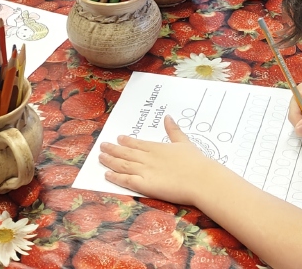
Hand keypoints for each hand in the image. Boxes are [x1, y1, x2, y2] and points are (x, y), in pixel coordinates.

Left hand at [101, 115, 225, 205]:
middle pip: (126, 153)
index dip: (126, 141)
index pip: (137, 143)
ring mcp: (144, 171)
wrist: (200, 179)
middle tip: (103, 146)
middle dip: (113, 149)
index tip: (118, 138)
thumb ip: (174, 130)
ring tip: (101, 157)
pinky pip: (125, 180)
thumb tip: (168, 117)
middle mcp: (147, 157)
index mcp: (157, 147)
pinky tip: (107, 174)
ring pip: (122, 165)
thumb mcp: (184, 142)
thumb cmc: (196, 162)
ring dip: (110, 160)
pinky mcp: (144, 185)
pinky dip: (115, 177)